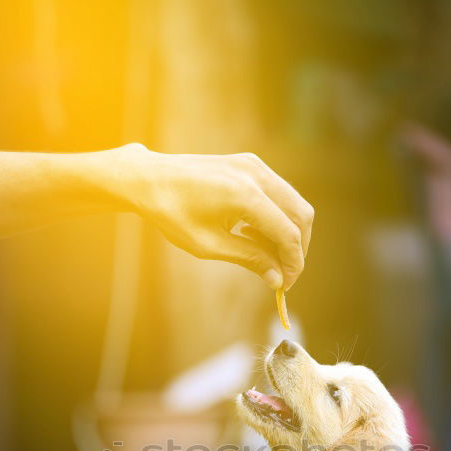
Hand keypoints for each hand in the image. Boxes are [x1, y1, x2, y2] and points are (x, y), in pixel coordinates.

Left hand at [110, 145, 313, 289]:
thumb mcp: (209, 245)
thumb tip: (277, 279)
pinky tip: (254, 233)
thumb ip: (249, 259)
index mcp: (245, 195)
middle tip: (283, 274)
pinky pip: (279, 193)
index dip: (293, 263)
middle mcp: (255, 175)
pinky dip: (278, 216)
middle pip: (301, 215)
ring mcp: (255, 166)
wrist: (149, 179)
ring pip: (294, 203)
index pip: (288, 233)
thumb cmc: (172, 213)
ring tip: (264, 254)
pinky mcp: (250, 164)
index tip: (286, 285)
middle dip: (297, 249)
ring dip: (289, 233)